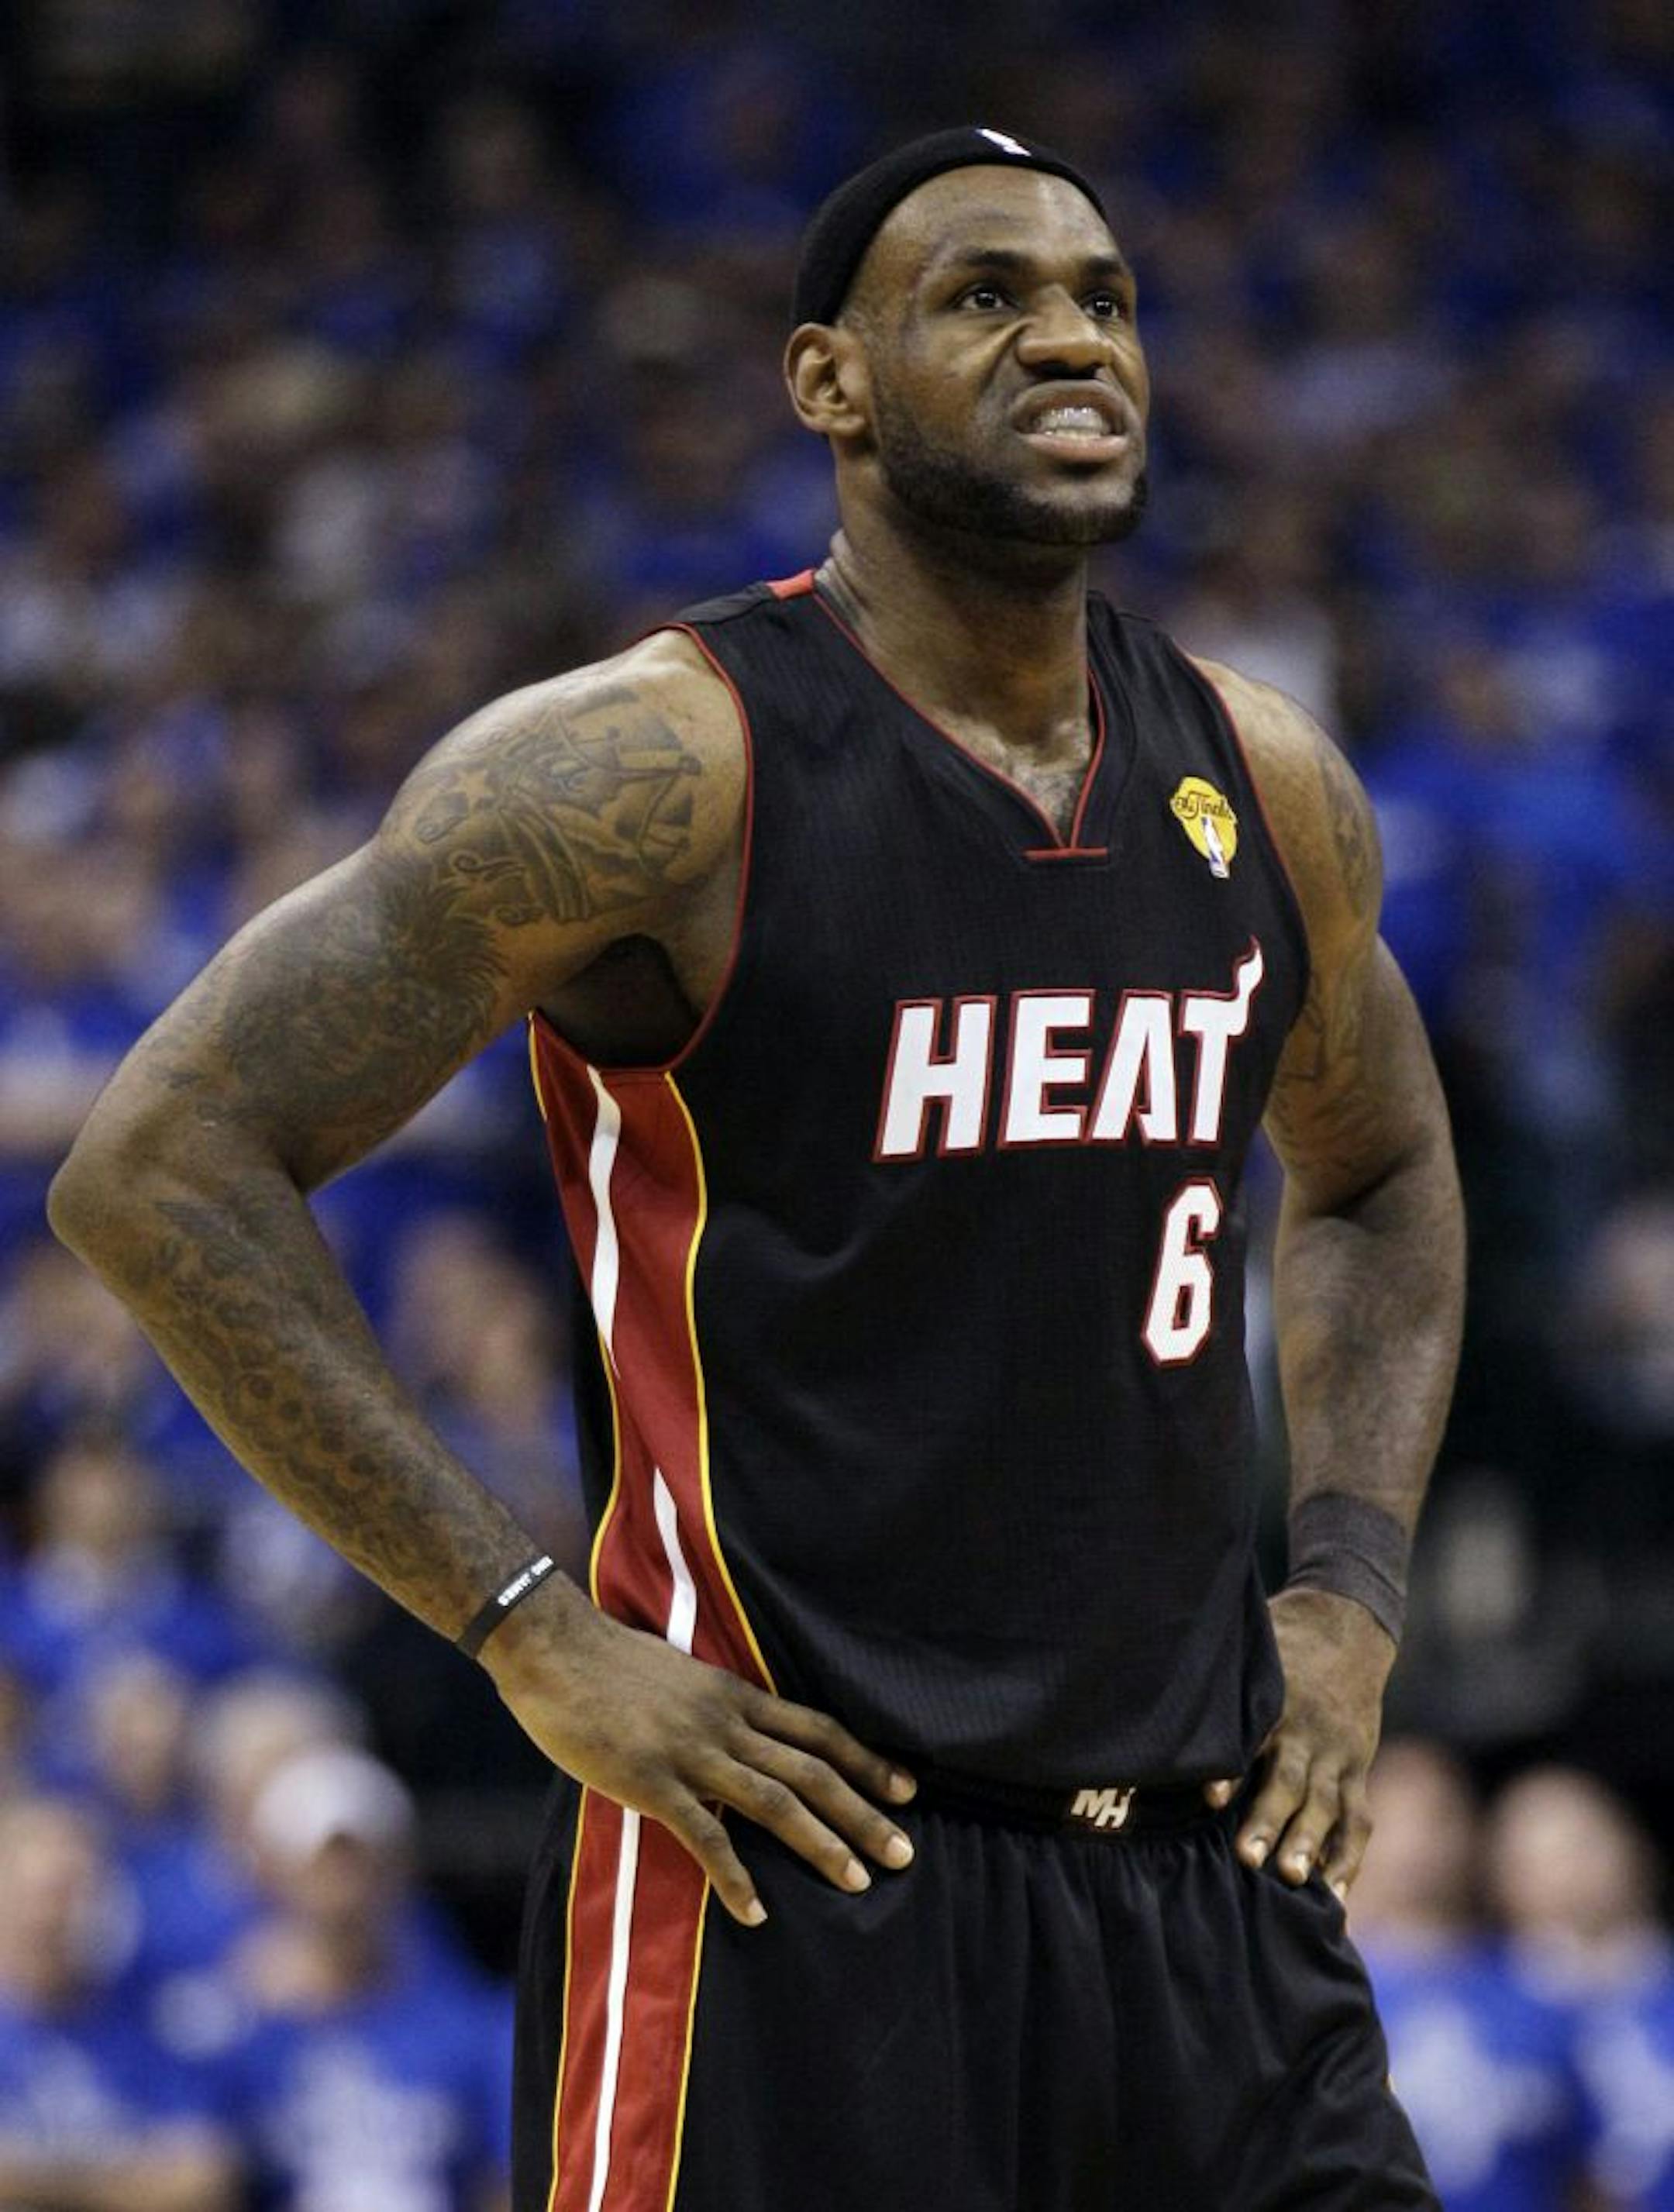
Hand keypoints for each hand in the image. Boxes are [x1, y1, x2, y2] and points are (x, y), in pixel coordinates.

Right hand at [483, 1575, 915, 1926]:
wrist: (556, 1649)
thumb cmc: (609, 1663)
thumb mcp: (681, 1677)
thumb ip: (714, 1708)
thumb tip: (739, 1734)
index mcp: (734, 1695)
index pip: (818, 1729)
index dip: (865, 1760)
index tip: (905, 1789)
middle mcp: (726, 1722)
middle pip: (812, 1770)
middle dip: (863, 1813)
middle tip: (905, 1854)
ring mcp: (691, 1752)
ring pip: (774, 1800)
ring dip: (822, 1843)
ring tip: (858, 1883)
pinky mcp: (651, 1781)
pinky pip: (704, 1835)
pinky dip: (735, 1875)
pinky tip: (757, 1911)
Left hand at [1203, 1586, 1393, 1898]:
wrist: (1348, 1625)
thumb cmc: (1279, 1644)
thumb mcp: (1247, 1653)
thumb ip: (1211, 1683)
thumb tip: (1144, 1697)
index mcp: (1275, 1700)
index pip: (1251, 1737)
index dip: (1231, 1770)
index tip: (1211, 1799)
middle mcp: (1307, 1731)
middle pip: (1290, 1780)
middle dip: (1269, 1820)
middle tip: (1248, 1858)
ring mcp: (1337, 1754)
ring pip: (1327, 1805)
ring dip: (1309, 1845)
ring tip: (1291, 1880)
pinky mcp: (1358, 1770)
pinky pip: (1358, 1818)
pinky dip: (1349, 1858)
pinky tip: (1334, 1896)